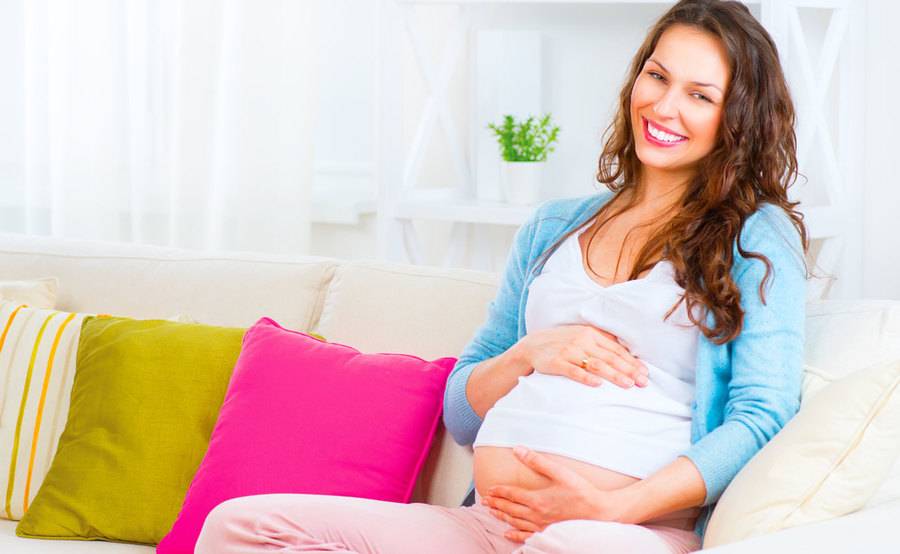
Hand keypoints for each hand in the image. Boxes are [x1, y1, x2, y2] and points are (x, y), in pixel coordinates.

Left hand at [481, 446, 632, 542]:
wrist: (600, 513)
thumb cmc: (582, 492)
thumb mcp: (560, 472)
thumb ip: (538, 461)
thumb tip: (518, 450)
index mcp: (537, 499)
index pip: (512, 494)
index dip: (499, 491)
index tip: (489, 489)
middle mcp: (536, 515)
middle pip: (510, 509)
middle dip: (496, 504)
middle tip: (484, 501)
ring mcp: (541, 527)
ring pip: (515, 522)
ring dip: (502, 517)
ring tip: (492, 512)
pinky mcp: (548, 534)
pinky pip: (527, 536)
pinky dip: (515, 534)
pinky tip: (507, 533)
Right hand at [514, 324, 647, 388]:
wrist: (532, 345)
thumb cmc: (562, 342)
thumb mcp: (582, 335)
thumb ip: (602, 341)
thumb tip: (626, 351)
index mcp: (591, 333)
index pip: (616, 349)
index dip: (632, 362)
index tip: (645, 373)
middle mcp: (582, 341)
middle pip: (610, 357)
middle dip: (628, 370)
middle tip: (643, 382)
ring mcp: (569, 351)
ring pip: (596, 364)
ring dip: (614, 375)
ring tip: (628, 384)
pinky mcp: (556, 363)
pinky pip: (573, 371)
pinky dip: (586, 378)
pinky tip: (598, 385)